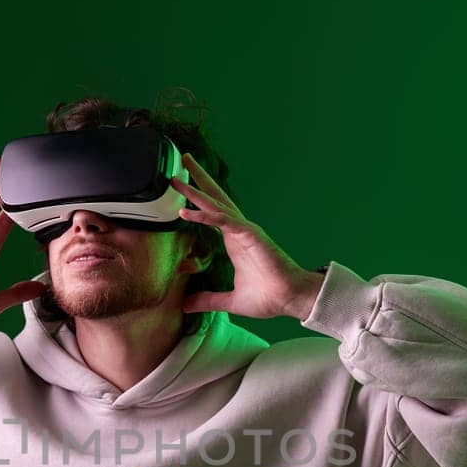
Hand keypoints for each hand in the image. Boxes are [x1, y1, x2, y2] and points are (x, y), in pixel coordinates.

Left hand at [169, 154, 322, 319]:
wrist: (290, 299)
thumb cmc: (268, 296)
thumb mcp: (229, 300)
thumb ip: (208, 300)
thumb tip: (186, 306)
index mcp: (234, 240)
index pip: (213, 212)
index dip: (198, 199)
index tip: (182, 187)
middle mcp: (238, 230)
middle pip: (214, 198)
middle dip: (197, 179)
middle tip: (182, 160)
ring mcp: (244, 230)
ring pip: (215, 204)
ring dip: (195, 191)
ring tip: (176, 178)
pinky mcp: (249, 235)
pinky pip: (223, 220)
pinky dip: (205, 214)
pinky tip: (187, 211)